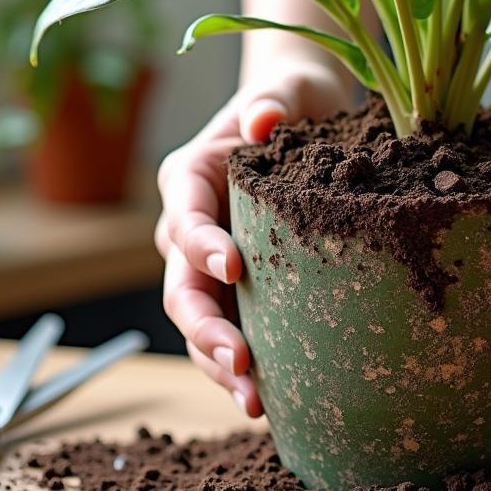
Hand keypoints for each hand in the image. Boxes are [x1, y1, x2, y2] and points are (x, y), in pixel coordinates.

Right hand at [154, 60, 349, 415]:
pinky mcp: (243, 286)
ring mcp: (213, 262)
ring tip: (255, 402)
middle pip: (182, 286)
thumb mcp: (287, 88)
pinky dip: (246, 364)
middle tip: (242, 361)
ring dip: (222, 363)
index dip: (201, 246)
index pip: (184, 218)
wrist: (308, 114)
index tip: (234, 268)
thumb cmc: (292, 98)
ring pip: (202, 321)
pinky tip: (271, 398)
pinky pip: (234, 328)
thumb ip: (271, 100)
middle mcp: (192, 226)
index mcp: (191, 177)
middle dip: (206, 329)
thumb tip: (262, 121)